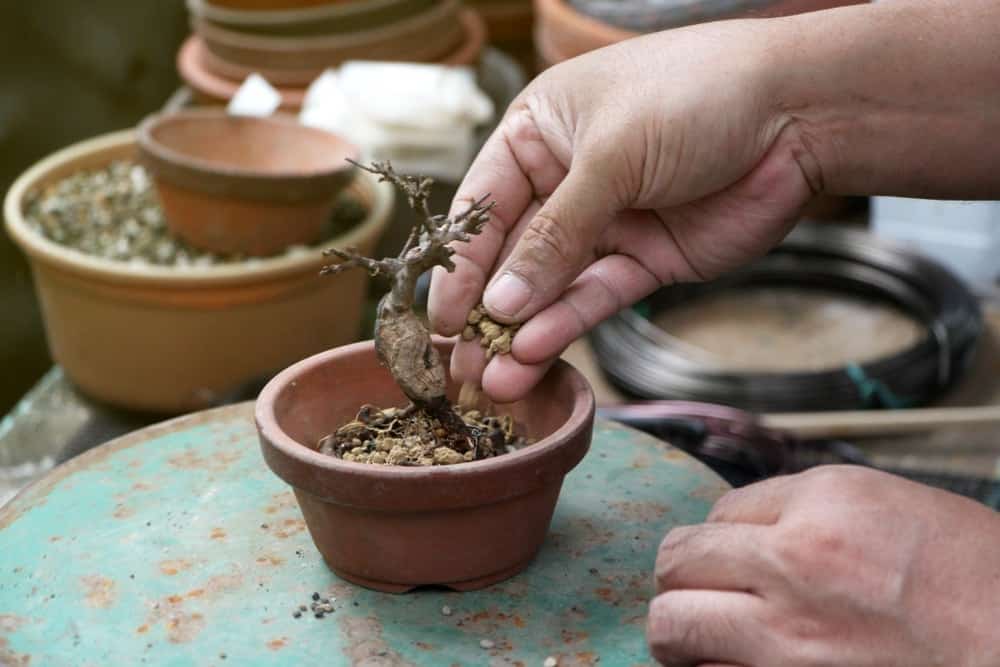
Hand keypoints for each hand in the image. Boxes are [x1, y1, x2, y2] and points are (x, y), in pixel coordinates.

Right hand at [428, 21, 820, 401]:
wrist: (798, 112)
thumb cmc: (693, 97)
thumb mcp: (609, 157)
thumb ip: (555, 234)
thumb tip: (500, 302)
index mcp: (540, 133)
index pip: (483, 205)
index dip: (459, 262)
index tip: (440, 317)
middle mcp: (565, 180)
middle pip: (512, 254)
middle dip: (487, 310)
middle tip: (461, 366)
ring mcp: (607, 224)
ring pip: (552, 286)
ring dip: (523, 332)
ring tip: (494, 379)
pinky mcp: (645, 259)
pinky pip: (596, 296)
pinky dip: (568, 324)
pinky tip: (536, 353)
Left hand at [648, 466, 999, 666]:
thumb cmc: (980, 585)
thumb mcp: (898, 509)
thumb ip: (814, 512)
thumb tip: (750, 529)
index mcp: (825, 504)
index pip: (721, 510)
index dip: (726, 536)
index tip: (737, 555)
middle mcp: (794, 561)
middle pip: (677, 559)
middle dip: (681, 575)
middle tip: (696, 590)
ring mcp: (786, 638)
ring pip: (671, 623)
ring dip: (679, 627)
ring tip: (695, 635)